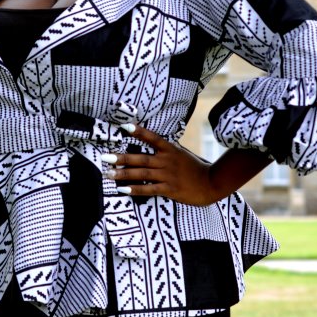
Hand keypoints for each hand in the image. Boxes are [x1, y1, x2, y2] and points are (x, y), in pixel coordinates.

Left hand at [104, 125, 218, 205]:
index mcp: (170, 150)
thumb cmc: (195, 169)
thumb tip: (150, 146)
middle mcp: (167, 161)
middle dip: (121, 158)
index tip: (125, 126)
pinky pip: (149, 189)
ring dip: (123, 174)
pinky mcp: (169, 189)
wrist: (212, 183)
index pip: (153, 138)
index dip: (139, 132)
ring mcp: (167, 175)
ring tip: (108, 174)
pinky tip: (123, 190)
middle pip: (140, 158)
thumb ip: (166, 151)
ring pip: (142, 174)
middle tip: (105, 157)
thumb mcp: (181, 154)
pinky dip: (135, 189)